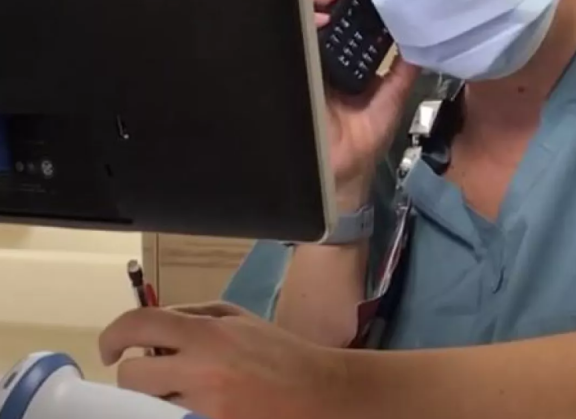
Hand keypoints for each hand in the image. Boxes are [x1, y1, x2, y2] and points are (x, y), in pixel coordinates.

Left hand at [99, 303, 346, 418]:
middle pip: (132, 376)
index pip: (139, 325)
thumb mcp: (238, 318)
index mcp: (206, 332)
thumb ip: (194, 315)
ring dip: (156, 399)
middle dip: (136, 375)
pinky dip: (175, 412)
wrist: (316, 392)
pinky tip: (195, 405)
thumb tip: (153, 326)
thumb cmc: (277, 351)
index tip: (110, 350)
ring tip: (183, 392)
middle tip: (155, 374)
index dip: (113, 336)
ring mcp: (202, 406)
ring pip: (147, 406)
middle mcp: (198, 369)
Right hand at [312, 0, 419, 206]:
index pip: (346, 10)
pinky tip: (319, 18)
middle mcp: (324, 51)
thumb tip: (428, 42)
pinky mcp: (293, 70)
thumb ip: (405, 70)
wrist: (344, 171)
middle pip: (321, 3)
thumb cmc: (365, 138)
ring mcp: (306, 59)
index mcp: (347, 54)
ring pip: (302, 13)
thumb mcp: (392, 97)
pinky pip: (293, 39)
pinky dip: (304, 23)